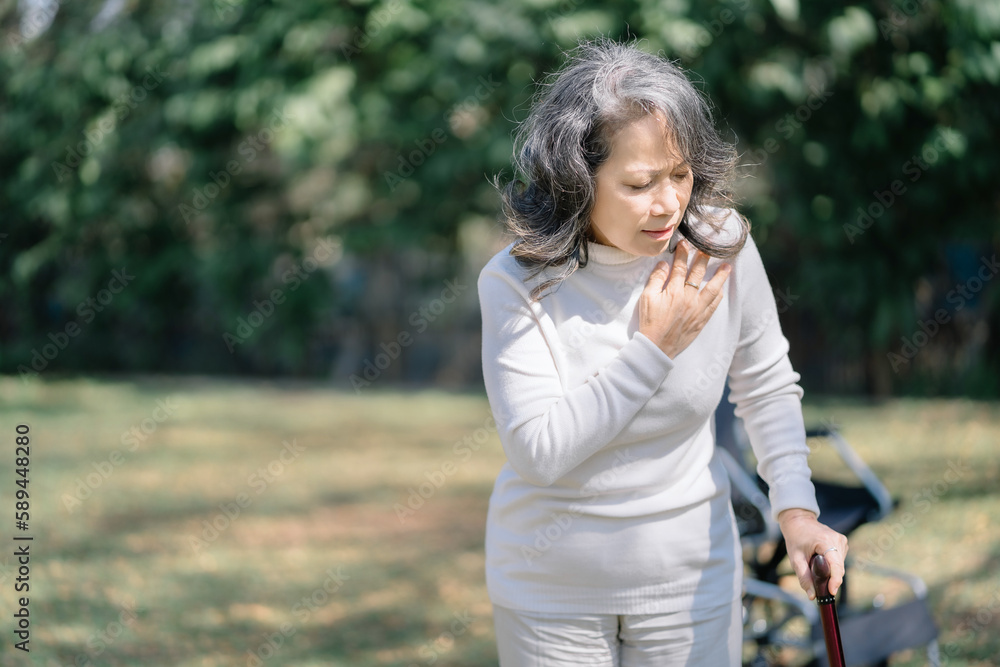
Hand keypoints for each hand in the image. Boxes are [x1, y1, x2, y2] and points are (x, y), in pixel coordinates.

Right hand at [639, 239, 730, 357]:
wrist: (657, 347)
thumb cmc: (650, 322)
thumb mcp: (647, 298)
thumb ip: (656, 279)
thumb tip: (664, 264)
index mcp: (674, 291)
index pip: (680, 267)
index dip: (683, 253)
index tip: (685, 243)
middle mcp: (689, 298)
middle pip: (698, 273)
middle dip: (703, 258)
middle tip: (709, 247)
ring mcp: (698, 309)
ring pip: (713, 288)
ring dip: (720, 276)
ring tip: (727, 266)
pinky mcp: (701, 320)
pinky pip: (714, 305)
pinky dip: (718, 294)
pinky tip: (721, 288)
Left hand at [777, 508, 848, 599]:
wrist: (798, 521)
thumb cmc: (795, 538)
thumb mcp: (795, 559)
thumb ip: (804, 577)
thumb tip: (812, 596)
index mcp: (826, 541)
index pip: (836, 565)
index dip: (835, 580)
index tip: (831, 592)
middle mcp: (837, 539)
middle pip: (839, 567)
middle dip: (830, 578)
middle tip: (818, 584)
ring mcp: (842, 540)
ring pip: (840, 565)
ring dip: (830, 571)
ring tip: (815, 565)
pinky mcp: (842, 542)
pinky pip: (839, 560)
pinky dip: (832, 565)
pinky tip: (821, 560)